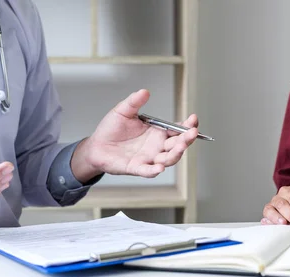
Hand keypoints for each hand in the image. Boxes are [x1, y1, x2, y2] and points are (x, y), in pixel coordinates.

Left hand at [70, 89, 198, 181]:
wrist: (96, 145)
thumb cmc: (111, 130)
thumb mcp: (123, 111)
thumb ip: (134, 102)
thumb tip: (145, 91)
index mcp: (157, 132)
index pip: (177, 129)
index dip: (187, 125)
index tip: (193, 119)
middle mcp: (156, 146)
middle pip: (177, 145)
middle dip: (186, 139)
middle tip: (191, 132)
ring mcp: (148, 158)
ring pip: (168, 159)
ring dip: (176, 154)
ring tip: (179, 147)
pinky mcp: (136, 168)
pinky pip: (148, 171)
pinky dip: (154, 170)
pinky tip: (159, 168)